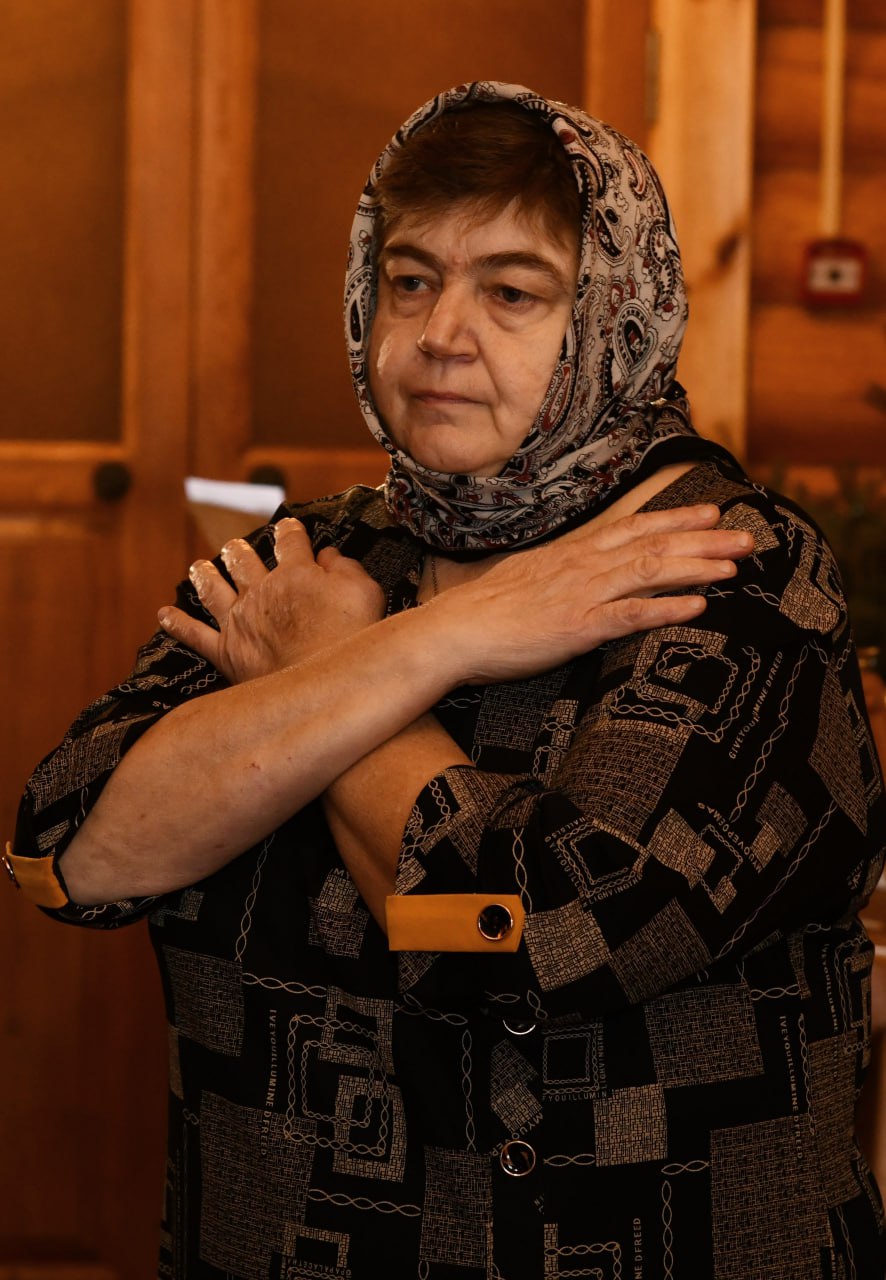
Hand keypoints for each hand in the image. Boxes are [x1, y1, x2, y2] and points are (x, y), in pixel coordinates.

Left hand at [158, 518, 385, 682]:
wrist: (324, 686)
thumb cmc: (351, 638)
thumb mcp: (366, 591)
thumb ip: (345, 567)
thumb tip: (328, 555)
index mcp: (295, 573)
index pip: (288, 540)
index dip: (288, 530)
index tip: (287, 527)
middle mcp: (260, 590)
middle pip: (241, 559)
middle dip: (237, 550)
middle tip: (234, 547)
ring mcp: (238, 621)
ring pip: (212, 589)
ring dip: (204, 575)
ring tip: (198, 567)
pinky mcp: (226, 652)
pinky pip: (194, 635)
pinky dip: (177, 624)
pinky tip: (165, 615)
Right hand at [426, 503, 754, 684]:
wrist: (452, 632)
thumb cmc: (484, 612)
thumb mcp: (528, 579)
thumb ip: (560, 573)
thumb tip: (581, 572)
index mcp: (572, 554)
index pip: (633, 528)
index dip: (677, 519)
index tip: (713, 512)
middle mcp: (582, 566)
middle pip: (653, 543)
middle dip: (705, 539)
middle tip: (749, 536)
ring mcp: (581, 594)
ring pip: (650, 571)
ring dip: (697, 566)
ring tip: (736, 565)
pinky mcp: (576, 627)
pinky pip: (630, 614)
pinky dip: (666, 608)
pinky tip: (698, 606)